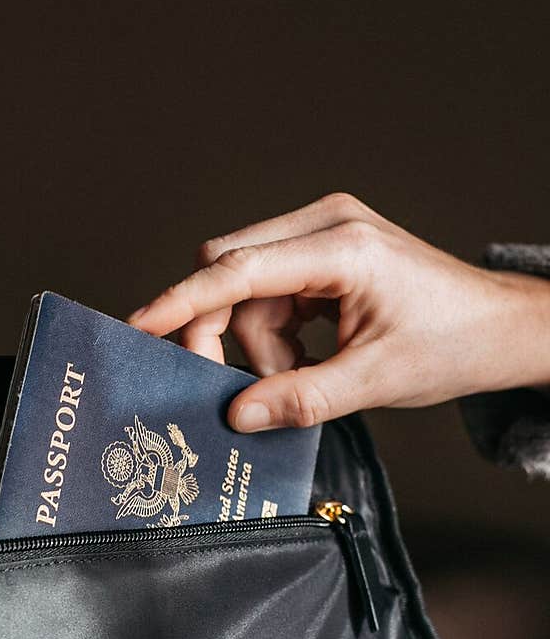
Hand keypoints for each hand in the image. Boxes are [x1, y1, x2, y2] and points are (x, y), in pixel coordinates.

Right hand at [128, 194, 549, 430]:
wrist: (498, 328)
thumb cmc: (452, 344)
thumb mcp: (374, 382)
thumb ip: (300, 399)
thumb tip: (236, 415)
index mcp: (343, 248)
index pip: (238, 270)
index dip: (182, 303)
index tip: (140, 327)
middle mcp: (328, 224)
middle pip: (231, 269)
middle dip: (228, 331)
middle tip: (245, 387)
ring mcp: (326, 231)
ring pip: (248, 286)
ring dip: (259, 340)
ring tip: (303, 375)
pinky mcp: (325, 248)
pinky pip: (269, 286)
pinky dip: (276, 330)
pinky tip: (309, 355)